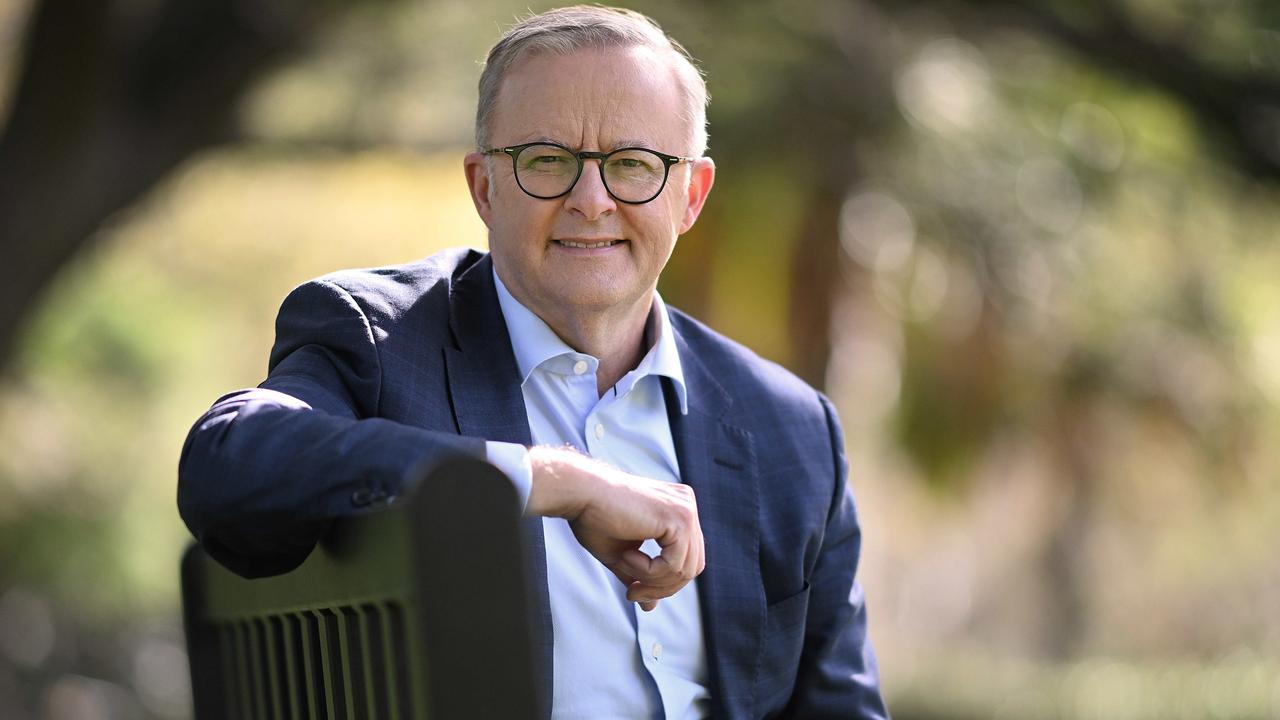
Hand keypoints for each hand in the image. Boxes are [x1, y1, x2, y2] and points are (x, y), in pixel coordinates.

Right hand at [526, 446, 704, 610]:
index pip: (687, 559)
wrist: (580, 493)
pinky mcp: (679, 517)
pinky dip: (649, 572)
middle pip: (692, 567)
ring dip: (651, 581)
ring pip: (684, 570)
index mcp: (678, 509)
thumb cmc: (594, 518)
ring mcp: (686, 509)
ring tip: (624, 566)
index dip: (662, 584)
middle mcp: (687, 505)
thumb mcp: (622, 556)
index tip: (633, 592)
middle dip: (660, 588)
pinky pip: (674, 565)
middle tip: (632, 594)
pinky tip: (627, 557)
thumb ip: (642, 577)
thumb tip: (651, 607)